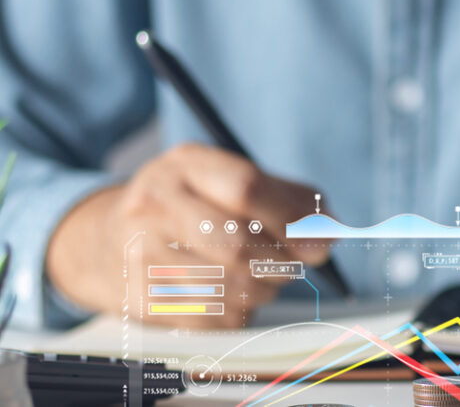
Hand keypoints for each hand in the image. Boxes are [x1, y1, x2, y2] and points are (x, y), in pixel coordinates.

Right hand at [46, 143, 329, 327]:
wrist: (106, 241)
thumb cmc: (196, 208)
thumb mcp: (233, 182)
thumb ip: (291, 200)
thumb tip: (330, 235)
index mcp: (186, 165)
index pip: (245, 187)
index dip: (291, 219)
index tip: (320, 244)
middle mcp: (154, 202)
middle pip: (236, 244)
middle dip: (280, 263)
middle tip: (292, 266)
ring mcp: (139, 252)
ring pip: (227, 288)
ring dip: (263, 291)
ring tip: (261, 279)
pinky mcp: (138, 297)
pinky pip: (210, 318)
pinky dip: (237, 313)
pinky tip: (231, 296)